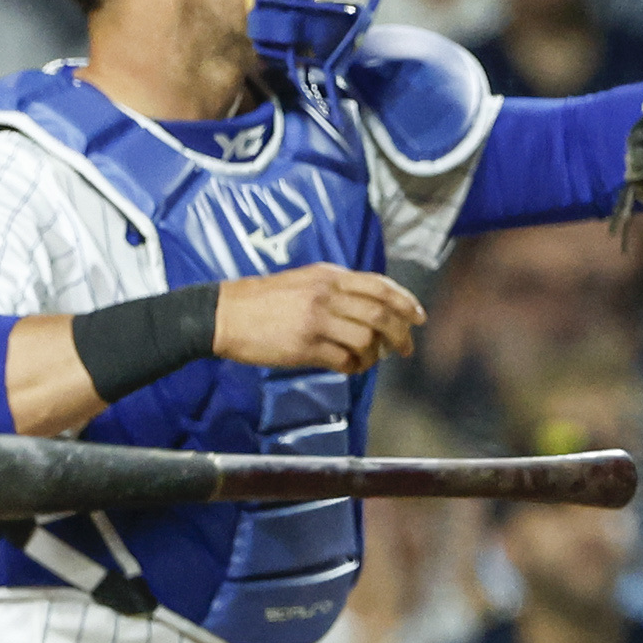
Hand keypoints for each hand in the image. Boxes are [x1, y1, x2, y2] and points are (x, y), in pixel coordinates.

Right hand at [214, 263, 424, 373]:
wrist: (224, 313)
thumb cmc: (263, 300)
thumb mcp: (304, 281)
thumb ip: (336, 289)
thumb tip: (372, 307)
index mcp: (328, 276)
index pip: (379, 286)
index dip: (405, 301)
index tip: (418, 317)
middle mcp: (325, 294)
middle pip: (380, 313)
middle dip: (400, 333)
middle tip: (405, 348)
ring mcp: (315, 320)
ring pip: (366, 338)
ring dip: (374, 354)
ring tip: (368, 360)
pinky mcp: (304, 346)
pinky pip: (344, 359)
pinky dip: (354, 366)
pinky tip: (349, 367)